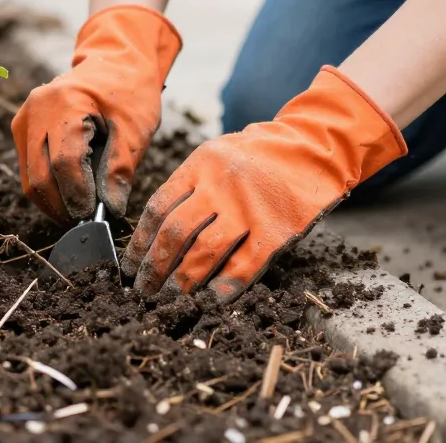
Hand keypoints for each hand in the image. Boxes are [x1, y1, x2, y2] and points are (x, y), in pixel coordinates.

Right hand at [12, 5, 179, 225]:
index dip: (77, 195)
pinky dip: (48, 187)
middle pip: (39, 176)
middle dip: (62, 206)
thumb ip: (121, 167)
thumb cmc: (131, 90)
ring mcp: (24, 118)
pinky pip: (29, 169)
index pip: (63, 162)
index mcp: (64, 102)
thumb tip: (111, 209)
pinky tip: (71, 196)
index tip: (94, 217)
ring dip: (53, 202)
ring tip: (80, 213)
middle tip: (87, 223)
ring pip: (29, 178)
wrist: (117, 60)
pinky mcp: (22, 127)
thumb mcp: (136, 127)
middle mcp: (35, 109)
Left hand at [121, 66, 406, 300]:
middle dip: (155, 267)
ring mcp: (249, 207)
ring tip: (172, 298)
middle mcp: (221, 184)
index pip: (158, 207)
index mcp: (200, 164)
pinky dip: (226, 286)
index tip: (131, 265)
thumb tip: (155, 232)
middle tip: (144, 290)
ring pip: (205, 251)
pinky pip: (246, 264)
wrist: (314, 147)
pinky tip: (212, 299)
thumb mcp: (218, 154)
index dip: (140, 242)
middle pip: (175, 233)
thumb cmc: (260, 155)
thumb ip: (190, 185)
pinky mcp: (276, 228)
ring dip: (184, 280)